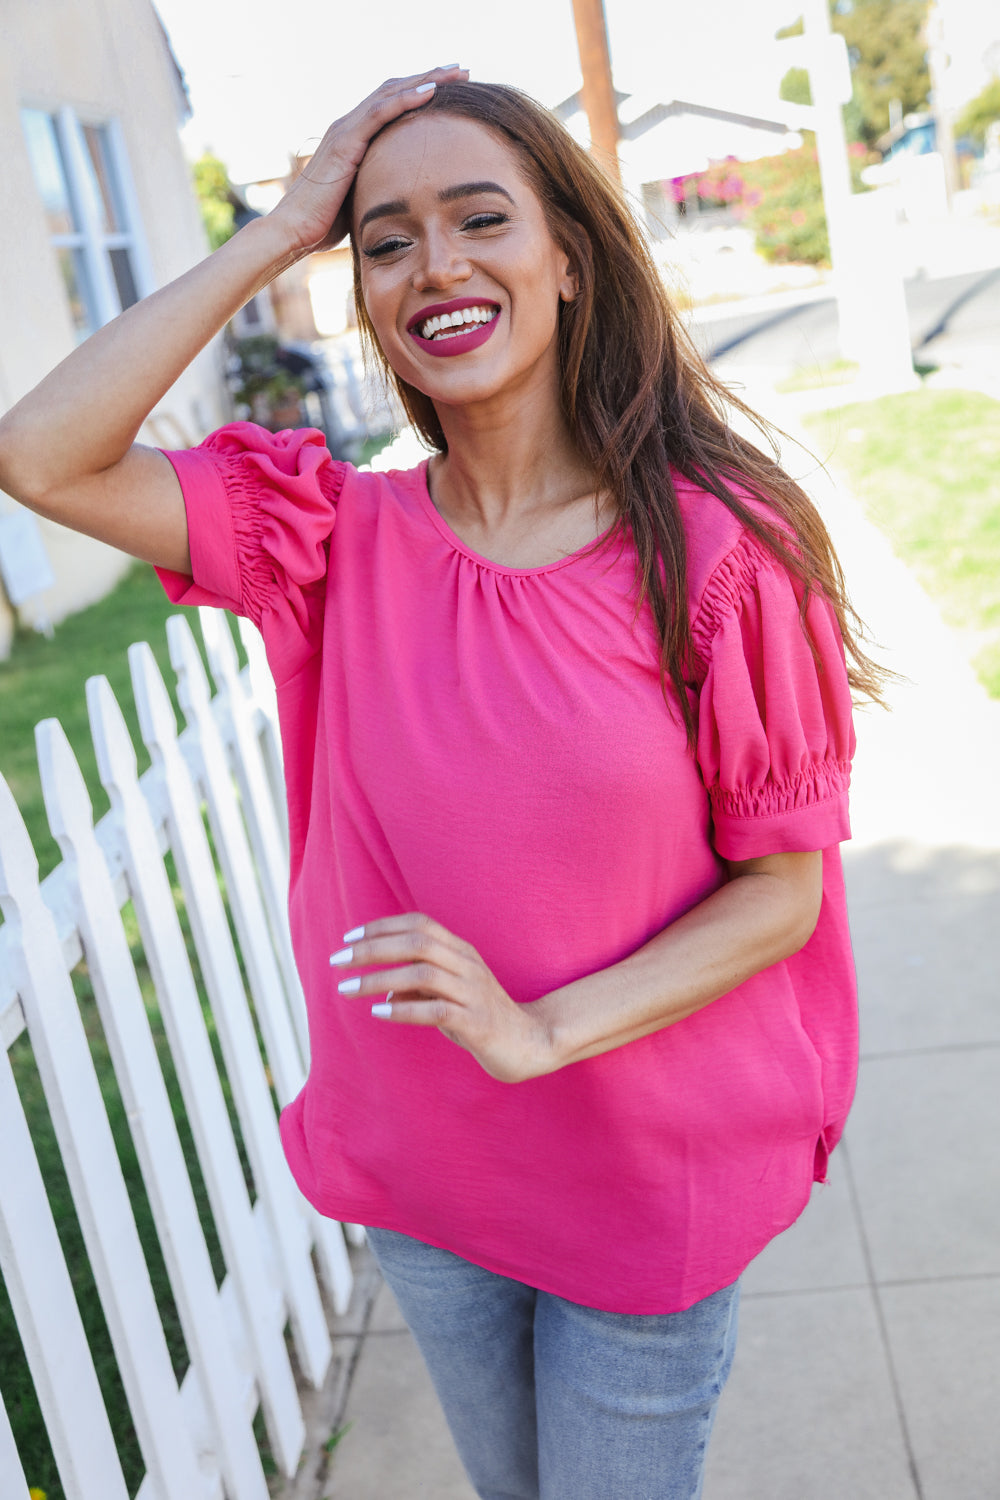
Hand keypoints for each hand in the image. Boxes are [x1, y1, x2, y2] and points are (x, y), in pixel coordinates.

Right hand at [271, 66, 468, 254]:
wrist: (294, 231)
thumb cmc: (325, 224)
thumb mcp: (361, 197)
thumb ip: (380, 185)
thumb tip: (405, 196)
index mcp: (354, 137)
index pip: (393, 104)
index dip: (423, 93)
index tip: (454, 88)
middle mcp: (349, 125)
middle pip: (395, 90)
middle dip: (431, 77)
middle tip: (462, 70)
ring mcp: (345, 130)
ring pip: (391, 93)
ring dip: (426, 80)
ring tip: (456, 73)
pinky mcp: (345, 141)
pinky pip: (380, 112)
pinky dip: (406, 99)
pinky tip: (431, 91)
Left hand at [330, 913, 553, 1082]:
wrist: (530, 1043)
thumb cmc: (482, 1017)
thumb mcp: (447, 996)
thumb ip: (418, 988)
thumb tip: (384, 991)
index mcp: (461, 951)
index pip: (419, 924)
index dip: (382, 927)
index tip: (348, 939)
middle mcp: (467, 964)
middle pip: (416, 942)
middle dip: (372, 949)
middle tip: (337, 961)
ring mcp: (474, 991)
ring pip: (422, 973)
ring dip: (379, 979)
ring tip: (347, 990)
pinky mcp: (477, 1021)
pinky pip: (436, 1010)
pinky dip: (404, 1009)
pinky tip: (379, 1013)